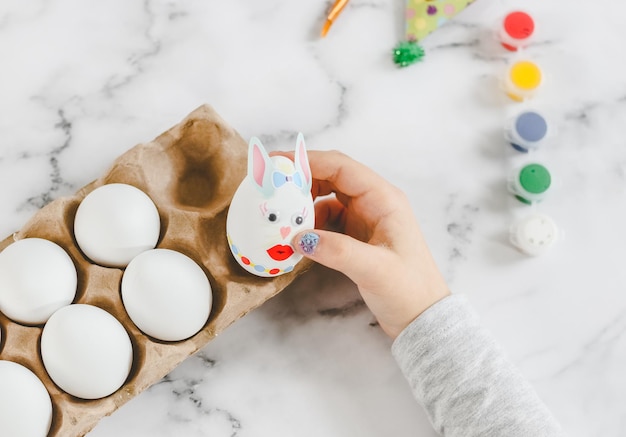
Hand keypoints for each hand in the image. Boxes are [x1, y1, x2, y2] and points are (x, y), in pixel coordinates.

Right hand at [280, 150, 449, 338]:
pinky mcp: (357, 237)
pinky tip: (296, 239)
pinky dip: (309, 226)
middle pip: (331, 177)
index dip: (308, 161)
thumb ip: (338, 251)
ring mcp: (365, 219)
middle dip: (301, 180)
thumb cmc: (409, 290)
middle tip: (270, 188)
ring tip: (280, 216)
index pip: (341, 167)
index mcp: (383, 199)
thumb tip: (299, 237)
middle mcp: (374, 202)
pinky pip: (327, 221)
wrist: (422, 318)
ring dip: (303, 204)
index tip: (276, 164)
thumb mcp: (375, 269)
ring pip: (327, 199)